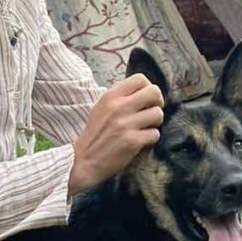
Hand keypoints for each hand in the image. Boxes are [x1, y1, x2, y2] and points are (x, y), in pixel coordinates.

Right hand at [69, 74, 163, 195]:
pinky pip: (155, 134)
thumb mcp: (101, 108)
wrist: (83, 162)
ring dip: (155, 123)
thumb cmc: (95, 135)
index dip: (148, 88)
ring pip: (158, 114)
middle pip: (154, 92)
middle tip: (151, 113)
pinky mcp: (133, 141)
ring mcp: (126, 124)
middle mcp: (119, 107)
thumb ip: (119, 97)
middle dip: (157, 103)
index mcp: (110, 96)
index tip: (145, 100)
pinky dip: (150, 139)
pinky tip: (140, 142)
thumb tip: (144, 90)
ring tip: (144, 129)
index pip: (140, 78)